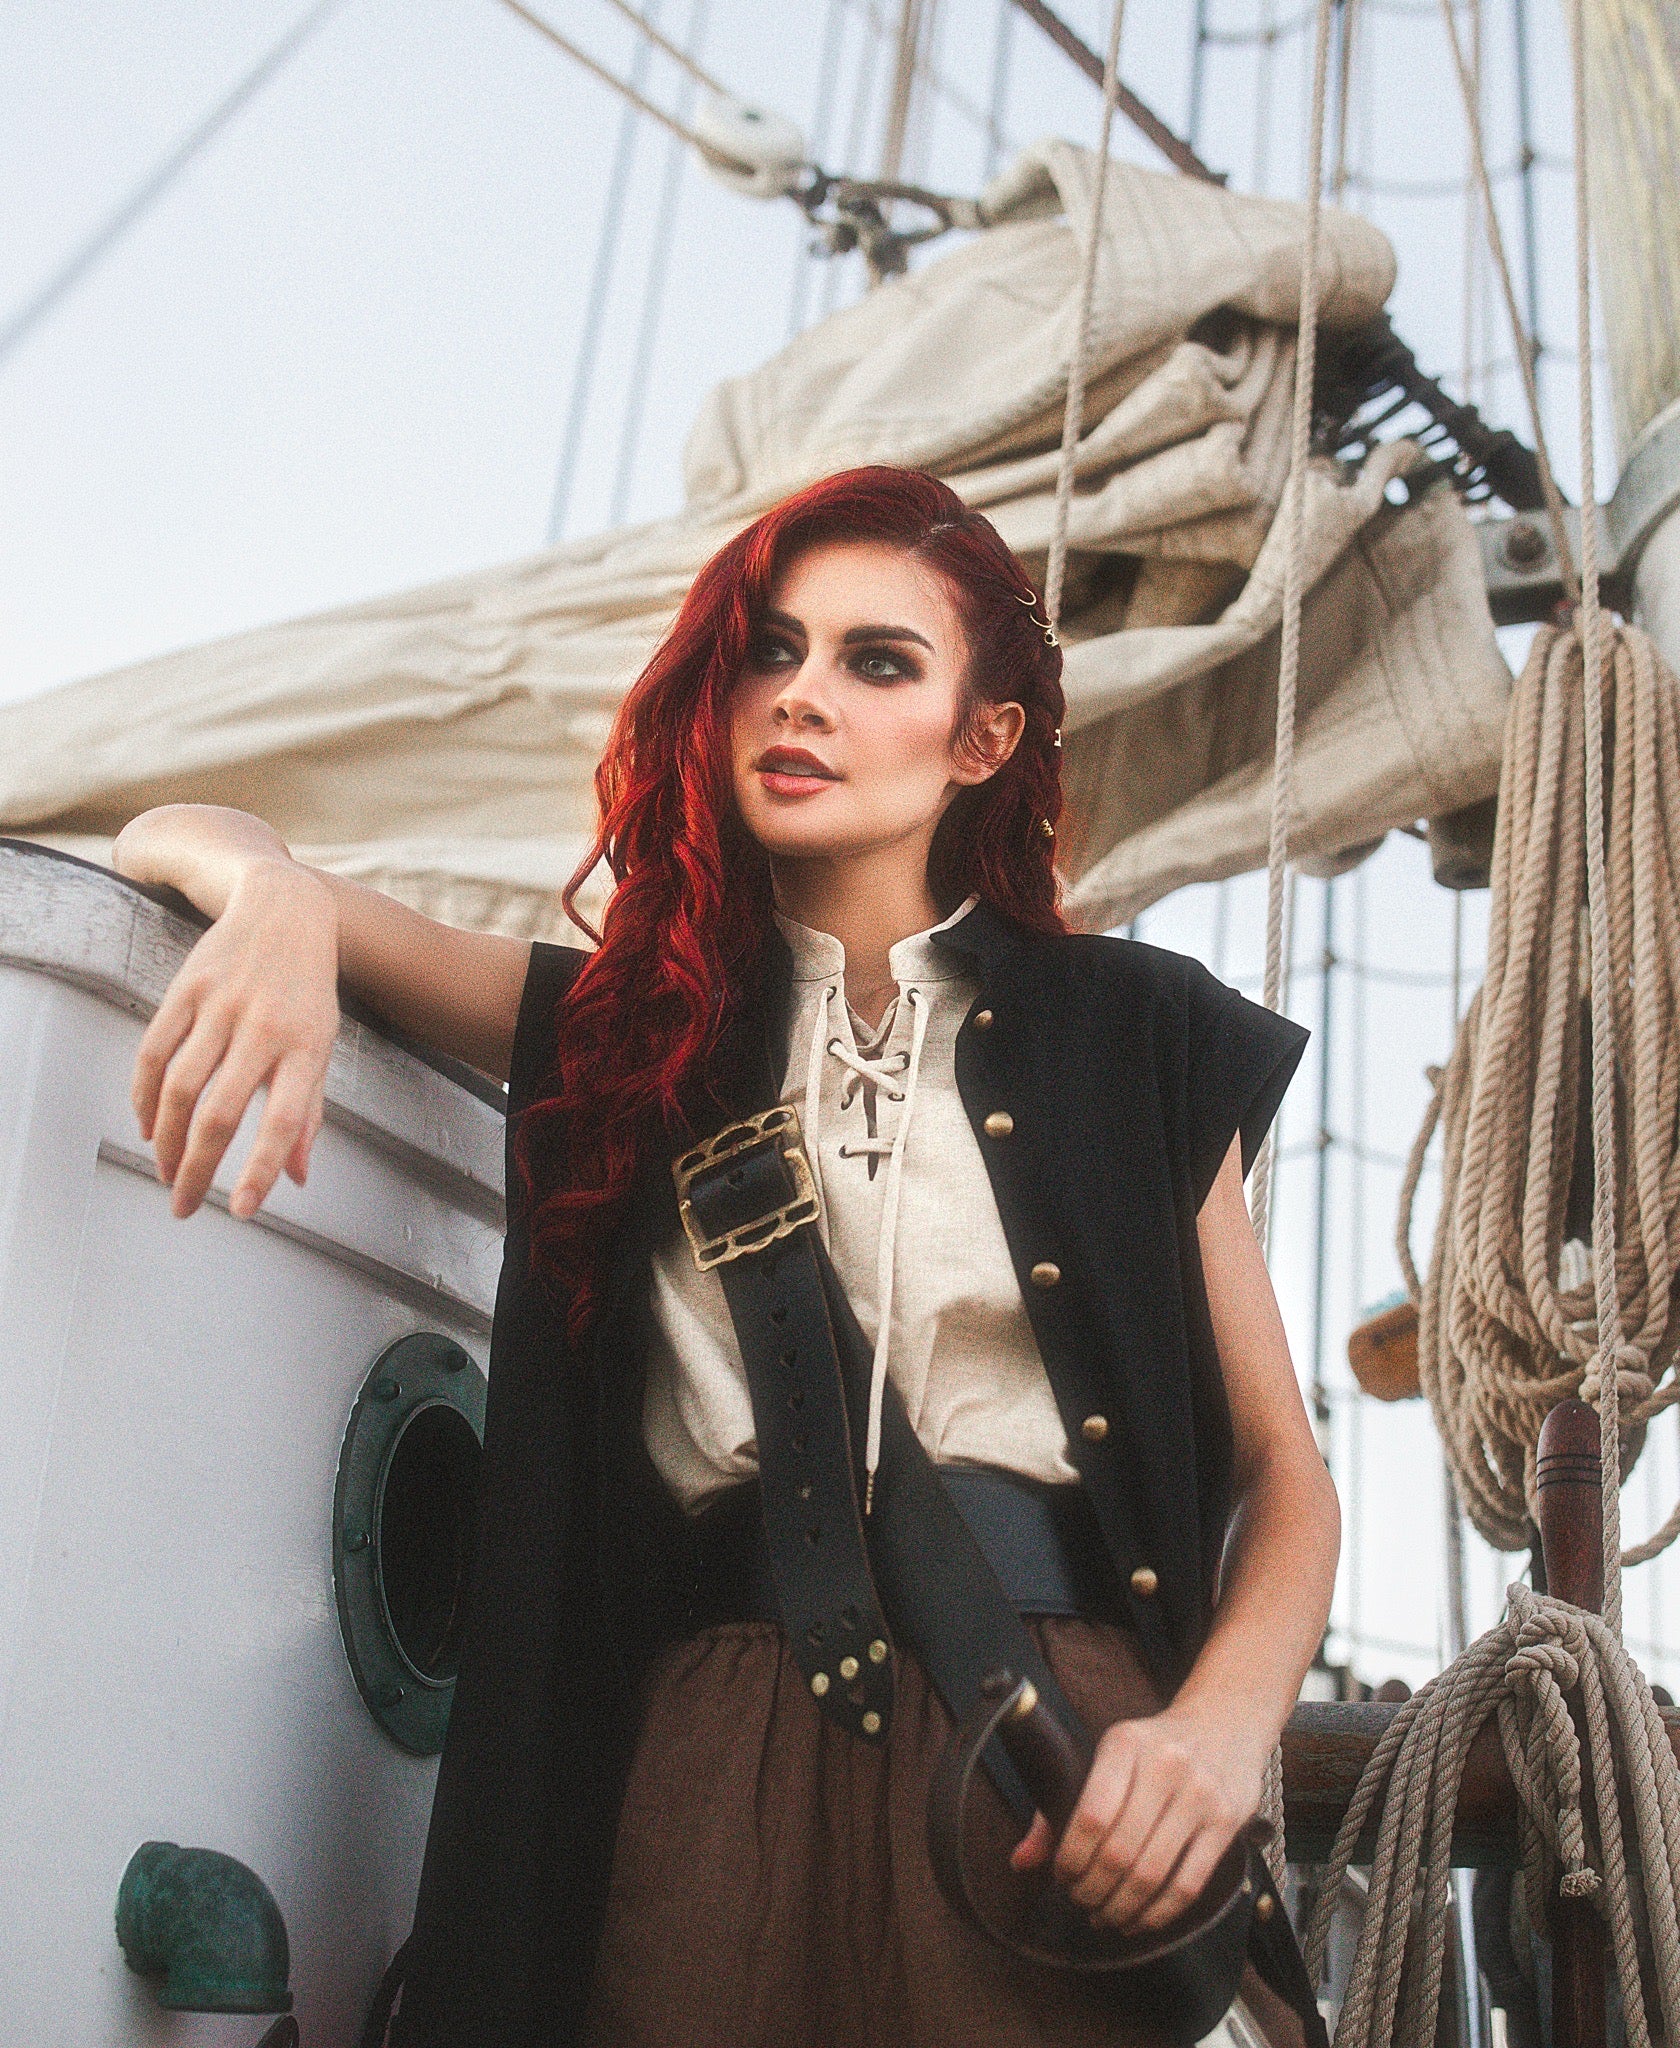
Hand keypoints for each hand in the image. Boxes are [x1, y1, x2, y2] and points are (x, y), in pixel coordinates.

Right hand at [132, 860, 339, 1219]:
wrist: (283, 909)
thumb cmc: (307, 989)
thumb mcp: (323, 1044)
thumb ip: (309, 1110)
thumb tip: (298, 1178)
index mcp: (306, 1046)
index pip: (285, 1120)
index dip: (262, 1170)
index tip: (240, 1211)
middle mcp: (264, 1027)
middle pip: (221, 1112)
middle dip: (198, 1169)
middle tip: (183, 1206)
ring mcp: (220, 1006)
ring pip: (181, 1087)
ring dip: (167, 1141)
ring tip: (166, 1172)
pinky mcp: (185, 989)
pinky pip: (154, 1052)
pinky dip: (145, 1096)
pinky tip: (149, 1126)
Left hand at [1010, 1704, 1264, 1932]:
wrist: (1226, 1721)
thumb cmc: (1155, 1746)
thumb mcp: (1109, 1755)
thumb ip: (1060, 1806)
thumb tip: (1021, 1860)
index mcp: (1125, 1743)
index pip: (1091, 1815)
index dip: (1071, 1858)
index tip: (1062, 1876)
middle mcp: (1165, 1766)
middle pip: (1120, 1852)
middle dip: (1092, 1890)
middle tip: (1081, 1901)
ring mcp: (1200, 1795)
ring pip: (1153, 1874)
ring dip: (1121, 1907)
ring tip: (1104, 1916)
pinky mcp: (1226, 1823)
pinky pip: (1189, 1884)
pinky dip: (1158, 1914)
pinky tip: (1139, 1920)